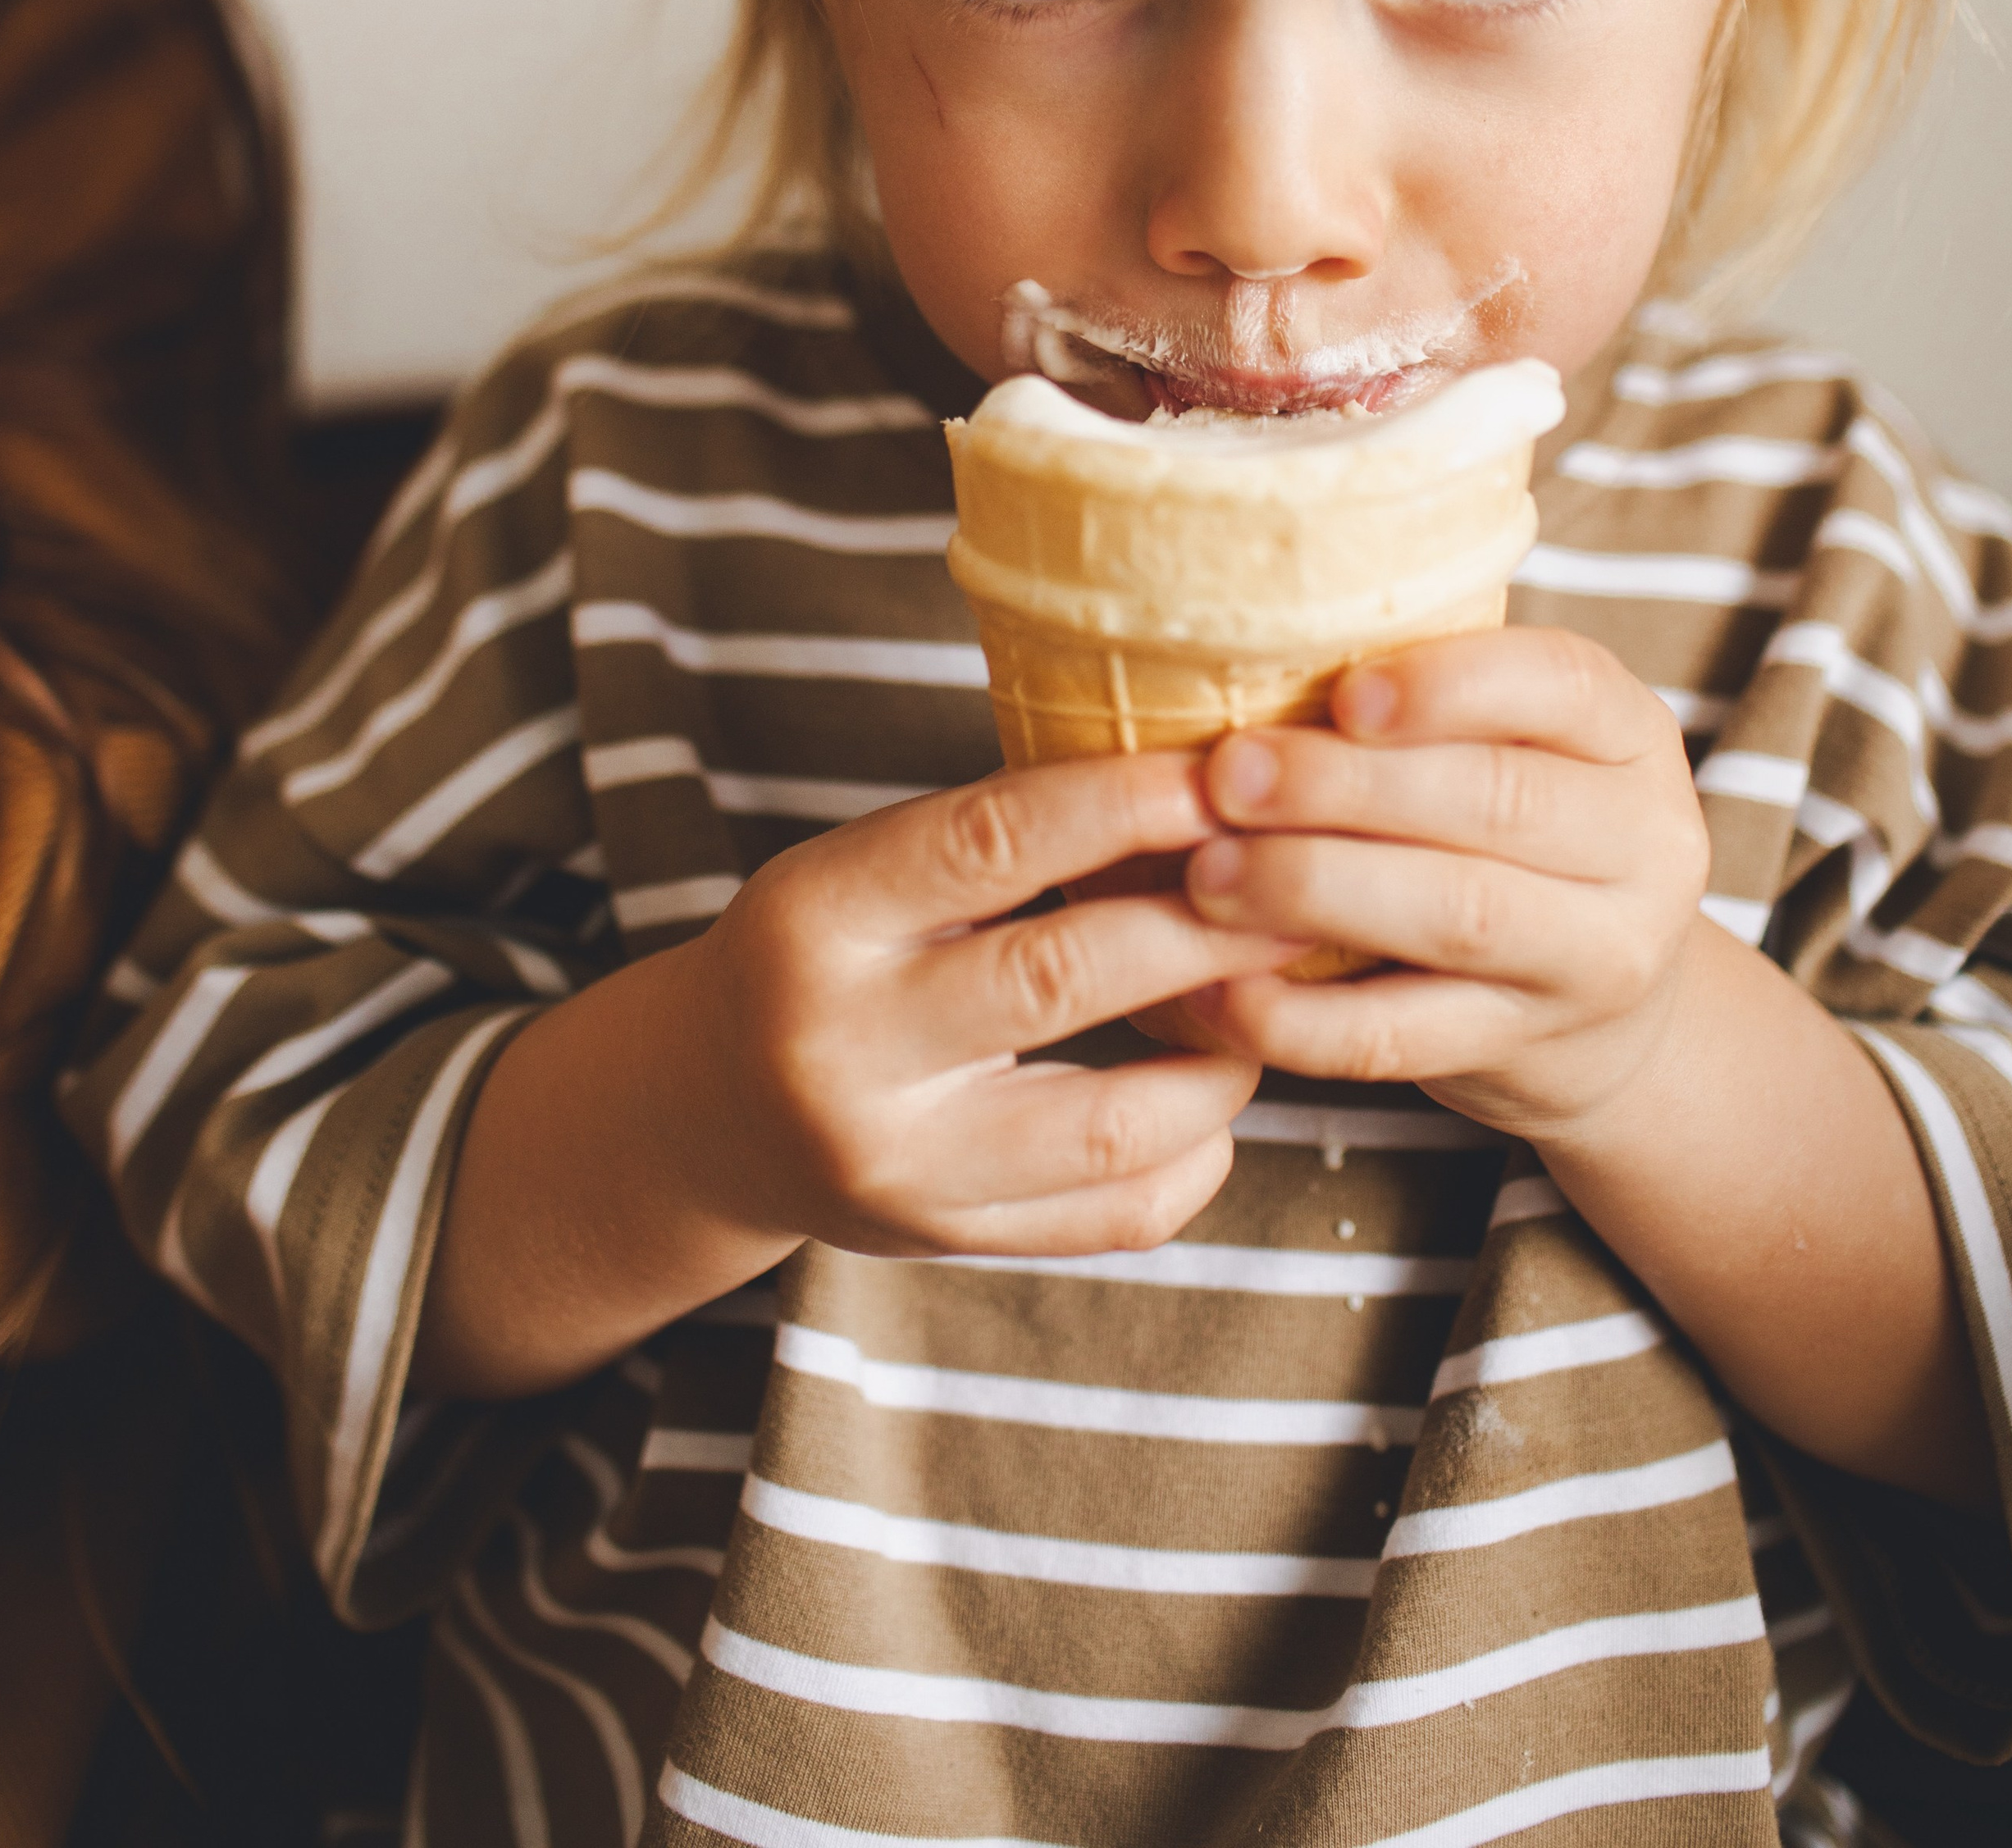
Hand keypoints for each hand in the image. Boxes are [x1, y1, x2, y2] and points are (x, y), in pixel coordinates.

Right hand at [646, 753, 1295, 1264]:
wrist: (706, 1111)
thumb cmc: (819, 953)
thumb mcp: (860, 869)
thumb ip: (995, 839)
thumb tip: (1194, 778)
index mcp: (817, 916)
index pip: (993, 839)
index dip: (1126, 801)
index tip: (1228, 771)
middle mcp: (845, 1047)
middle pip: (1064, 974)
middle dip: (1209, 924)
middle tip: (1305, 880)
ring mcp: (896, 1163)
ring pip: (1111, 1120)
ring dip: (1224, 1053)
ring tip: (1272, 994)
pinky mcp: (945, 1240)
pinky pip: (1115, 1214)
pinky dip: (1197, 1153)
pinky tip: (1219, 1095)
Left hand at [1176, 629, 1710, 1138]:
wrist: (1603, 1014)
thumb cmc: (1508, 838)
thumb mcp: (1507, 749)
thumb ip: (1416, 706)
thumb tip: (1239, 652)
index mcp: (1628, 734)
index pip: (1564, 683)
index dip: (1451, 683)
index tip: (1343, 693)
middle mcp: (1644, 844)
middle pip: (1498, 801)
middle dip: (1347, 786)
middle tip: (1226, 777)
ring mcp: (1598, 959)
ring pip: (1457, 916)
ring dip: (1315, 888)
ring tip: (1207, 874)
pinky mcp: (1528, 1050)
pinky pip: (1404, 1038)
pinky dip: (1302, 1018)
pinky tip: (1219, 989)